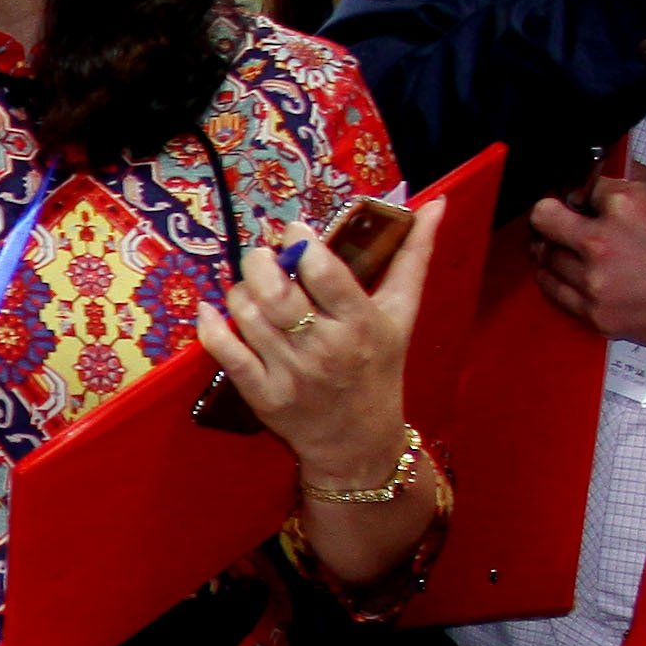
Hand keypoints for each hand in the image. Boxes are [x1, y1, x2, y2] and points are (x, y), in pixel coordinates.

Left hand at [194, 201, 438, 484]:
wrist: (358, 440)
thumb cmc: (380, 367)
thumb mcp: (403, 313)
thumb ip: (414, 256)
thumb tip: (435, 205)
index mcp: (360, 322)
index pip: (322, 270)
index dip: (301, 241)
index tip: (296, 231)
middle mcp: (324, 347)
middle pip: (275, 290)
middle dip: (260, 261)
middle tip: (264, 255)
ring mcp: (290, 373)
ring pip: (246, 314)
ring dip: (241, 289)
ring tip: (253, 286)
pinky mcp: (261, 394)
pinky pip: (224, 351)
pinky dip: (210, 325)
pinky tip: (210, 308)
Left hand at [529, 170, 645, 347]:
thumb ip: (637, 177)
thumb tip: (606, 168)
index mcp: (624, 204)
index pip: (576, 186)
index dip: (579, 191)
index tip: (579, 197)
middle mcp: (602, 243)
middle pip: (543, 221)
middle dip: (550, 216)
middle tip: (559, 219)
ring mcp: (596, 283)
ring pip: (543, 257)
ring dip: (551, 249)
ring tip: (567, 248)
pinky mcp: (597, 315)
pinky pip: (554, 292)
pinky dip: (556, 279)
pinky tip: (571, 274)